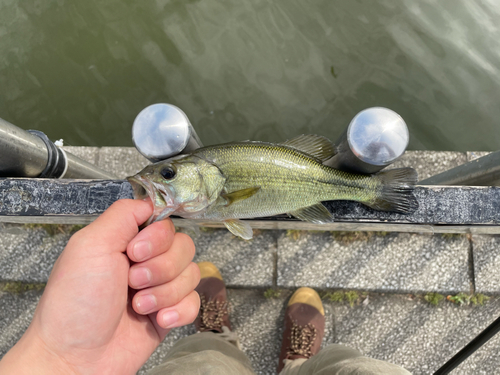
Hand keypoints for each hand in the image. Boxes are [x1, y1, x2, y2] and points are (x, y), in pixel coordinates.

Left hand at [0, 199, 199, 374]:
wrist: (76, 358)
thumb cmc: (74, 306)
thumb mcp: (89, 246)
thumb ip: (122, 216)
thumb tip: (150, 202)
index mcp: (126, 241)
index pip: (164, 223)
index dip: (157, 238)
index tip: (134, 253)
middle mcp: (145, 261)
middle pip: (183, 246)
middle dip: (160, 267)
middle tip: (133, 281)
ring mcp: (158, 288)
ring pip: (192, 273)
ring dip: (165, 292)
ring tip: (138, 305)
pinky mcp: (168, 312)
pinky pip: (194, 301)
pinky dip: (178, 311)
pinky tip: (157, 319)